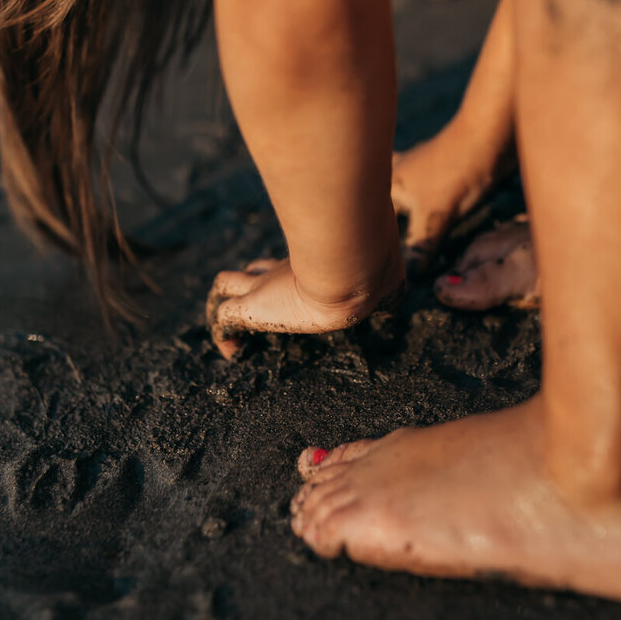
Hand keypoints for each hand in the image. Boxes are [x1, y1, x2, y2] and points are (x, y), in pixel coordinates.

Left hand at [205, 257, 400, 359]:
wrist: (351, 276)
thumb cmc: (369, 276)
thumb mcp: (384, 281)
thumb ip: (388, 289)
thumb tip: (399, 301)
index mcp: (307, 267)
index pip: (284, 266)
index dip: (278, 274)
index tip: (286, 292)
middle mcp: (280, 272)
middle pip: (251, 270)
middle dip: (248, 282)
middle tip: (251, 302)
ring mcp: (262, 288)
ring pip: (225, 284)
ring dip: (225, 303)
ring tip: (232, 331)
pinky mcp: (251, 308)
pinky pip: (222, 320)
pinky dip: (222, 336)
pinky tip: (233, 353)